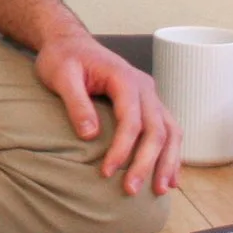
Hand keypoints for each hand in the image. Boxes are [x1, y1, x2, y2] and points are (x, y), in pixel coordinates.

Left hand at [34, 29, 181, 196]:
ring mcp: (149, 94)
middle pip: (156, 129)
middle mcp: (144, 86)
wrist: (68, 42)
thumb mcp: (61, 76)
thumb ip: (76, 103)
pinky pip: (168, 129)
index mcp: (124, 77)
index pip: (131, 120)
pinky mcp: (148, 103)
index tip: (106, 172)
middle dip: (146, 162)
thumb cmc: (63, 58)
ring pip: (170, 130)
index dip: (122, 149)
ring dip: (168, 161)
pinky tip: (170, 176)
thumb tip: (90, 136)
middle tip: (131, 191)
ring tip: (161, 191)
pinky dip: (172, 153)